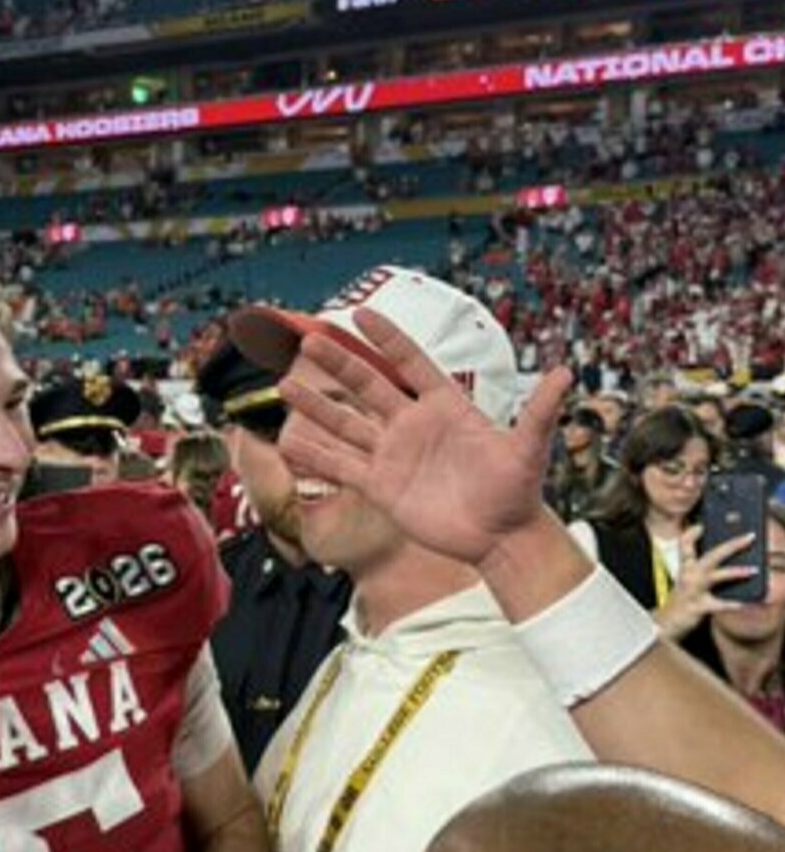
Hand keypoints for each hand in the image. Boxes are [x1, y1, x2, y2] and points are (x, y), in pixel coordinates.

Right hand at [278, 307, 572, 566]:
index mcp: (445, 406)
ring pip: (347, 425)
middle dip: (338, 364)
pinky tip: (291, 444)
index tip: (360, 315)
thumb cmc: (518, 490)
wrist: (501, 537)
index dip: (386, 339)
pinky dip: (318, 457)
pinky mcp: (381, 488)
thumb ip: (539, 412)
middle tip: (308, 339)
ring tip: (285, 387)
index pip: (410, 363)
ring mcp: (393, 456)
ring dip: (317, 408)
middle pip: (368, 387)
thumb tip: (567, 373)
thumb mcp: (529, 450)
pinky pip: (343, 468)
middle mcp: (413, 426)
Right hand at [654, 526, 757, 639]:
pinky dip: (731, 603)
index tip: (702, 525)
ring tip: (753, 570)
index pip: (685, 544)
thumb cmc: (679, 602)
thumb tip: (723, 561)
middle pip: (711, 555)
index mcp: (685, 568)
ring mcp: (693, 590)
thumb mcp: (687, 583)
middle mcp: (688, 576)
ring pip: (716, 576)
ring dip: (736, 572)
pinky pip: (718, 604)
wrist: (662, 625)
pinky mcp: (698, 606)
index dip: (693, 532)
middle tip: (748, 538)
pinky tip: (742, 602)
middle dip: (732, 545)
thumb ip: (700, 570)